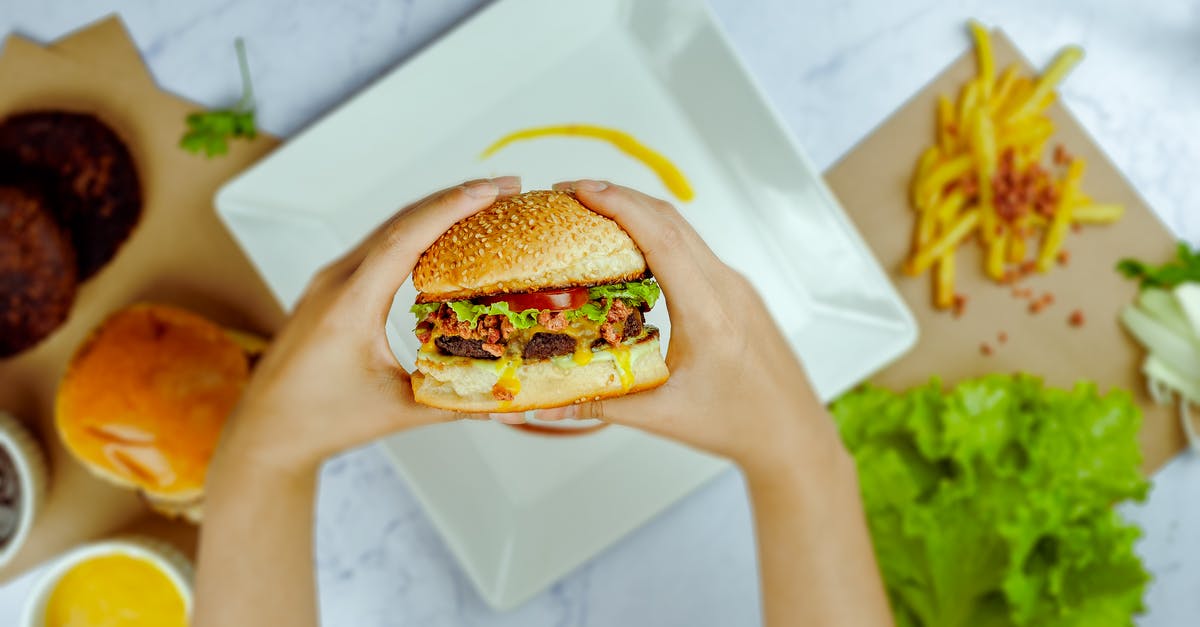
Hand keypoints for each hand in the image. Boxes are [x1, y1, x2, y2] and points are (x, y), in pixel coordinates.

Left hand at [215, 177, 521, 474]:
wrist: (267, 429)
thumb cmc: (321, 421)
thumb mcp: (397, 411)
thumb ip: (455, 401)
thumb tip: (508, 397)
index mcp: (350, 306)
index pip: (405, 239)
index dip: (450, 209)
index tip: (490, 189)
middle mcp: (336, 282)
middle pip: (401, 221)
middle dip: (455, 198)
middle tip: (504, 187)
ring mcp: (329, 281)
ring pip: (388, 229)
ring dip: (435, 211)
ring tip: (483, 203)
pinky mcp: (329, 288)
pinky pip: (376, 246)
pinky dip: (414, 231)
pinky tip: (442, 236)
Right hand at [540, 180, 844, 473]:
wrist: (791, 433)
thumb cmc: (736, 424)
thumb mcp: (661, 417)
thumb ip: (599, 404)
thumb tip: (542, 405)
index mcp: (709, 313)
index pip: (662, 239)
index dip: (620, 206)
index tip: (581, 190)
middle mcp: (726, 289)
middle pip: (670, 221)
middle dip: (619, 198)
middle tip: (570, 194)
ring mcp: (736, 286)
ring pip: (684, 231)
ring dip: (639, 213)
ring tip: (592, 213)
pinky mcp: (738, 292)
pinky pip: (695, 250)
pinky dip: (659, 236)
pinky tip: (631, 248)